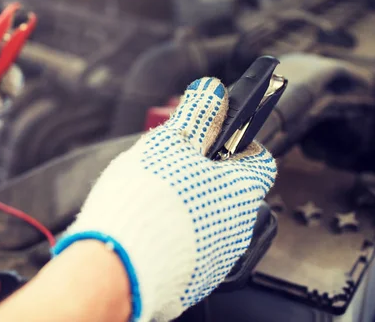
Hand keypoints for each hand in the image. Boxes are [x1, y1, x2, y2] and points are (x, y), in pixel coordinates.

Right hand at [53, 77, 276, 321]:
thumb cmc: (144, 201)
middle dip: (203, 175)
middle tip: (169, 167)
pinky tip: (147, 228)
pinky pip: (190, 249)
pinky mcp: (194, 281)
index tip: (214, 139)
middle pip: (229, 190)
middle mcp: (238, 228)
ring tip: (151, 200)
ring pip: (208, 219)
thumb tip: (214, 92)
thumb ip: (197, 115)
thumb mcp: (168, 143)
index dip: (237, 145)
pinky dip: (174, 236)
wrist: (115, 266)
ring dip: (188, 206)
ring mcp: (217, 258)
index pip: (259, 160)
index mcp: (240, 191)